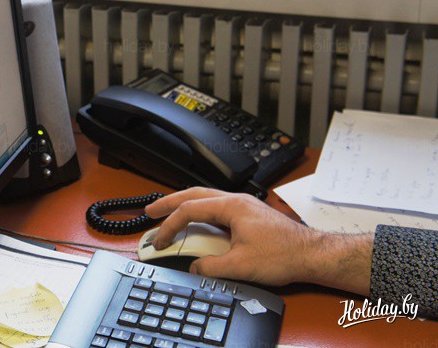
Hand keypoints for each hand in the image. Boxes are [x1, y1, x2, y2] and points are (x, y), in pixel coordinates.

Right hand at [145, 187, 372, 294]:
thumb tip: (195, 267)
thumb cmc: (284, 255)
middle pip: (194, 195)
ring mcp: (243, 207)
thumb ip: (211, 266)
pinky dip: (200, 214)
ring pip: (205, 199)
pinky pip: (217, 208)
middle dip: (169, 202)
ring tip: (169, 215)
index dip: (170, 225)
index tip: (159, 241)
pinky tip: (197, 224)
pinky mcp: (248, 215)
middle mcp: (236, 201)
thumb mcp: (241, 266)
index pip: (189, 210)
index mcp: (231, 207)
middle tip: (151, 211)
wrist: (312, 254)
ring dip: (185, 206)